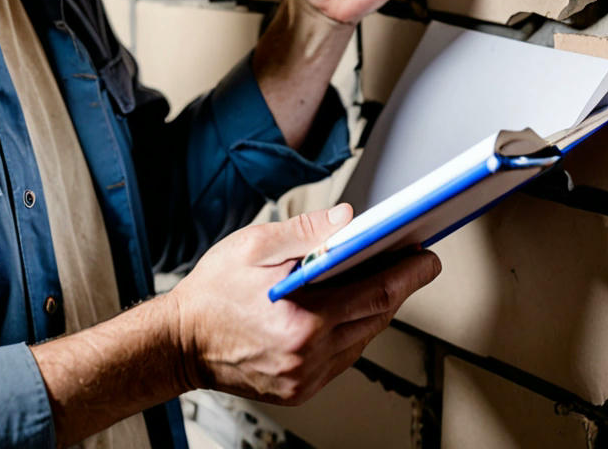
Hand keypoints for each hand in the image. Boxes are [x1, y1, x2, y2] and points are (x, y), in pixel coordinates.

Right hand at [169, 205, 441, 403]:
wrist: (180, 342)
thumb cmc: (213, 293)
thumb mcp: (254, 245)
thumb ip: (306, 231)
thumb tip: (347, 219)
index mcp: (303, 319)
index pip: (376, 293)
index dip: (408, 273)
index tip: (427, 257)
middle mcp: (309, 355)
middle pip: (376, 317)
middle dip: (400, 286)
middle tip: (415, 262)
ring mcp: (306, 377)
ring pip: (363, 340)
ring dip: (378, 309)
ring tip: (386, 278)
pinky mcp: (301, 388)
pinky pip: (343, 357)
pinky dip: (354, 331)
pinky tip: (353, 309)